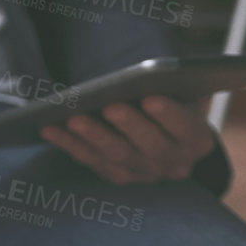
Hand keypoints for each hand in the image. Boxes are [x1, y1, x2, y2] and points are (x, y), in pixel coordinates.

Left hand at [40, 96, 215, 184]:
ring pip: (117, 156)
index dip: (169, 115)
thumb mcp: (184, 91)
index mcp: (197, 139)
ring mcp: (146, 174)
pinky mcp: (119, 176)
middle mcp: (175, 162)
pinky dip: (70, 145)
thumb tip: (165, 69)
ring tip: (71, 117)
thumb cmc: (173, 99)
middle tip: (109, 106)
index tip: (150, 98)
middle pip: (150, 146)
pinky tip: (49, 128)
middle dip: (129, 125)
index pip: (186, 128)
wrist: (169, 133)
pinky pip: (92, 161)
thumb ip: (177, 83)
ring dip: (93, 136)